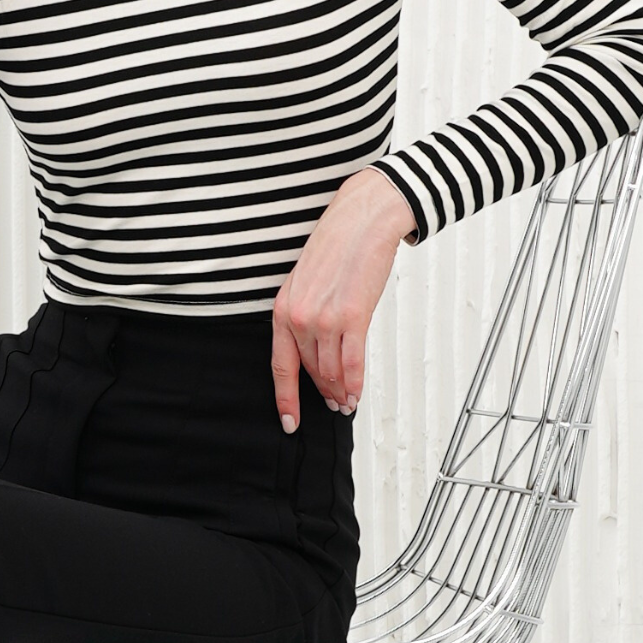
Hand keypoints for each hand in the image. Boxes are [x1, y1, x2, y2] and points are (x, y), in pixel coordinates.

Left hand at [271, 168, 417, 424]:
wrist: (362, 221)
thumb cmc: (337, 247)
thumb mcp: (305, 283)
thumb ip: (305, 315)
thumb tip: (315, 348)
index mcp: (282, 310)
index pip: (280, 366)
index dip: (284, 398)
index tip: (288, 421)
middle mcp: (299, 318)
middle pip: (311, 371)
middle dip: (323, 392)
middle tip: (333, 405)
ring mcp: (324, 319)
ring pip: (332, 371)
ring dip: (341, 391)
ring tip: (347, 402)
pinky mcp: (352, 317)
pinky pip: (352, 363)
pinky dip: (355, 383)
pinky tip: (356, 395)